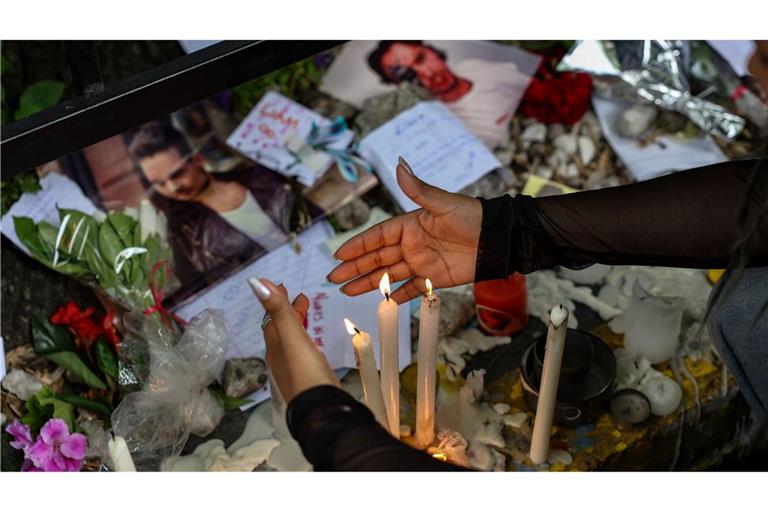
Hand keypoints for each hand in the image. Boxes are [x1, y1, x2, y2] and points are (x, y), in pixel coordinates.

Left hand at [250, 278, 338, 403]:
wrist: (320, 409)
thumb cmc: (306, 373)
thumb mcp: (292, 337)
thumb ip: (278, 310)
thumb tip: (256, 282)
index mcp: (275, 345)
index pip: (271, 317)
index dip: (276, 300)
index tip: (283, 284)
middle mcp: (280, 356)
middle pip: (280, 328)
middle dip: (287, 310)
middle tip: (299, 296)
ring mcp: (293, 368)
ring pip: (291, 339)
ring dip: (296, 323)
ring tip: (306, 312)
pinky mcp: (307, 377)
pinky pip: (302, 351)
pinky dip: (304, 339)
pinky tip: (312, 343)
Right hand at [328, 157, 481, 303]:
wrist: (497, 239)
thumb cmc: (472, 216)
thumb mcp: (443, 203)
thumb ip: (418, 189)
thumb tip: (399, 164)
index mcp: (409, 225)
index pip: (377, 236)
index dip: (357, 245)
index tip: (338, 254)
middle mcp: (411, 244)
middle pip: (377, 258)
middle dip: (354, 267)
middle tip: (333, 277)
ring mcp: (421, 262)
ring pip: (388, 275)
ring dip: (368, 283)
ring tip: (346, 290)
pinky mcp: (434, 278)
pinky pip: (411, 289)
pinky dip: (397, 296)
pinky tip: (382, 303)